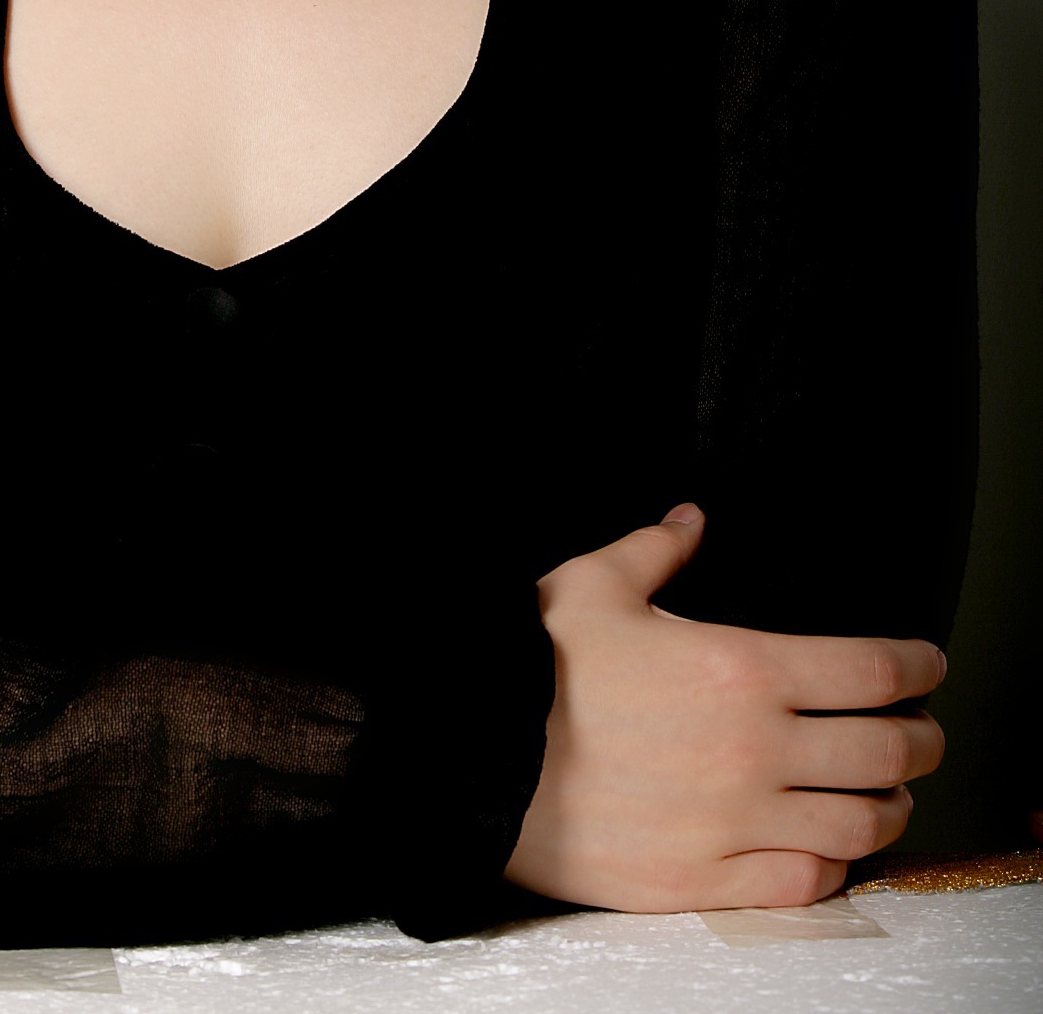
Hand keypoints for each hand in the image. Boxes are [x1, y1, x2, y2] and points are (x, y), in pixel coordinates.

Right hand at [505, 503, 947, 911]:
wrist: (474, 759)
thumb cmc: (531, 668)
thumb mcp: (591, 584)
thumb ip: (655, 549)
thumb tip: (689, 520)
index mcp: (740, 666)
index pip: (870, 670)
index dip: (917, 666)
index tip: (929, 665)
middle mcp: (754, 750)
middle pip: (887, 753)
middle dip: (923, 740)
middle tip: (924, 732)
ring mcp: (735, 823)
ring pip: (860, 825)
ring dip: (889, 807)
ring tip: (888, 793)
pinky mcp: (705, 879)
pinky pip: (804, 883)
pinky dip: (834, 865)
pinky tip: (829, 846)